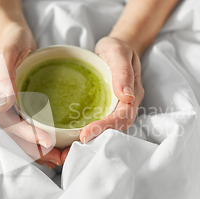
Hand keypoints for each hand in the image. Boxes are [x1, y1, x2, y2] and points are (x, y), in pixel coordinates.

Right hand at [0, 22, 62, 168]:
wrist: (13, 32)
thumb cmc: (10, 40)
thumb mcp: (6, 54)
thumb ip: (3, 78)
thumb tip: (3, 105)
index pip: (9, 123)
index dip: (27, 136)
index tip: (47, 143)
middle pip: (15, 136)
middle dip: (36, 150)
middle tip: (58, 159)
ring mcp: (8, 107)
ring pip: (22, 135)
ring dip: (39, 149)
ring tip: (60, 158)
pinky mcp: (19, 105)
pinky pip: (28, 126)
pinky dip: (41, 137)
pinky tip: (56, 144)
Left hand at [60, 36, 144, 162]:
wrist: (116, 48)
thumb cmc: (118, 48)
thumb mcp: (119, 52)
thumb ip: (123, 72)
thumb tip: (127, 96)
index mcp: (132, 96)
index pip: (121, 118)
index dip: (104, 128)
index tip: (85, 134)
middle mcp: (125, 106)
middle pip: (114, 130)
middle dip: (95, 140)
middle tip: (71, 148)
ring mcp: (115, 109)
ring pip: (106, 131)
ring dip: (89, 141)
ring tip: (67, 150)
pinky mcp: (104, 109)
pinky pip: (97, 123)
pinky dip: (85, 133)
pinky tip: (68, 138)